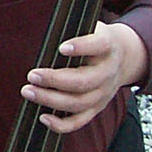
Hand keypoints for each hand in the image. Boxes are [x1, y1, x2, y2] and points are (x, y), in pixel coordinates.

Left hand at [21, 21, 148, 133]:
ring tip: (28, 91)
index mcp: (107, 46)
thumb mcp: (91, 27)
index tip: (60, 48)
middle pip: (84, 81)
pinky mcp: (97, 107)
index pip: (98, 45)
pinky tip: (43, 117)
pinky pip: (80, 120)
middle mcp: (108, 71)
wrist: (123, 58)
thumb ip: (73, 28)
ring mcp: (104, 92)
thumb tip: (42, 31)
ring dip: (51, 100)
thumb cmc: (96, 40)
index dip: (81, 46)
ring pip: (79, 102)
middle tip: (32, 75)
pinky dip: (62, 124)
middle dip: (55, 80)